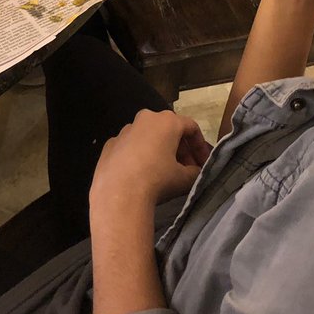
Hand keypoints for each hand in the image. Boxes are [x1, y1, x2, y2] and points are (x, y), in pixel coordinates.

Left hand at [90, 109, 211, 214]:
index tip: (203, 164)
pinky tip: (140, 175)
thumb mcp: (184, 179)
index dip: (200, 146)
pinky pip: (130, 147)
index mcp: (167, 121)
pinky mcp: (110, 145)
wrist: (118, 194)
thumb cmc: (157, 180)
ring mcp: (124, 131)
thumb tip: (196, 171)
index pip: (191, 128)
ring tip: (164, 173)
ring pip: (148, 137)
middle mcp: (145, 118)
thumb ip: (195, 172)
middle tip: (186, 170)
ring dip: (159, 151)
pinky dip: (138, 157)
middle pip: (169, 130)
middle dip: (180, 150)